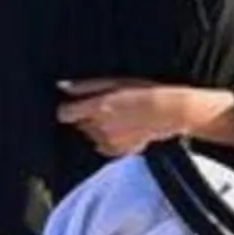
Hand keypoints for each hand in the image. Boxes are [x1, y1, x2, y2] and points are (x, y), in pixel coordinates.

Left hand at [56, 79, 225, 157]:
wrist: (171, 111)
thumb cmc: (144, 91)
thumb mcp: (115, 82)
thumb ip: (86, 86)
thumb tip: (62, 87)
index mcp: (96, 107)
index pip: (64, 113)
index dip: (70, 109)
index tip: (78, 106)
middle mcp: (99, 127)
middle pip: (79, 124)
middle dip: (88, 117)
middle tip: (111, 109)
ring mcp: (109, 142)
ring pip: (91, 135)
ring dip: (100, 129)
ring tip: (121, 119)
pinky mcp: (119, 152)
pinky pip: (103, 147)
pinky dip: (109, 141)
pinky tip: (125, 131)